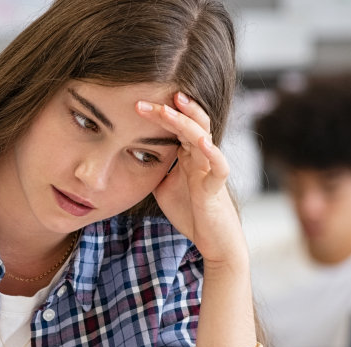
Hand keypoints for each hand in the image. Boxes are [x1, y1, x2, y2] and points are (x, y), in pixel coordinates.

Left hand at [137, 92, 245, 267]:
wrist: (212, 241)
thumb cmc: (191, 212)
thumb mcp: (163, 186)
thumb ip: (154, 169)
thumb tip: (130, 156)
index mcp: (188, 155)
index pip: (176, 125)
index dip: (158, 113)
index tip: (135, 104)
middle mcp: (201, 157)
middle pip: (189, 123)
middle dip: (168, 110)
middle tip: (143, 102)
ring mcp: (210, 170)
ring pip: (203, 137)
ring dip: (187, 122)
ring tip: (172, 107)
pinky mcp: (216, 189)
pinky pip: (219, 167)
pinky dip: (213, 154)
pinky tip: (202, 142)